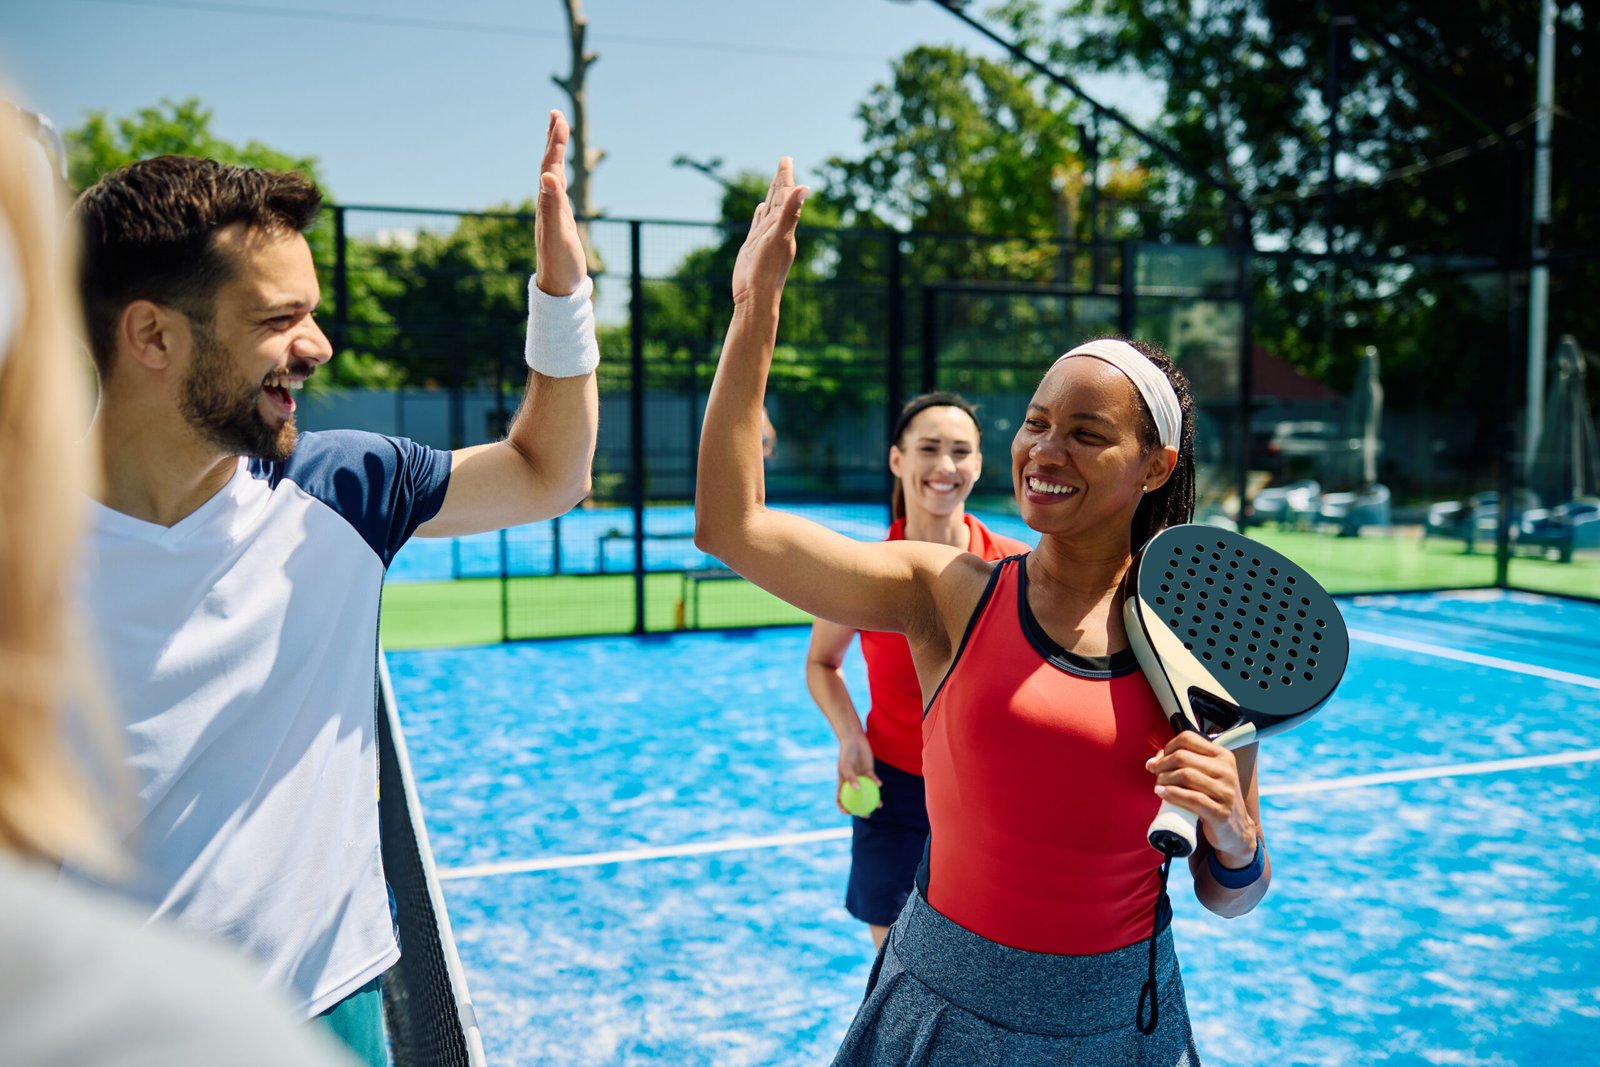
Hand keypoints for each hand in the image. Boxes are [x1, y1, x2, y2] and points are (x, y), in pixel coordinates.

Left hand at [534, 110, 586, 296]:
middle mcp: (547, 203)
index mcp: (547, 202)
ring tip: (557, 135)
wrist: (557, 287)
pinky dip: (559, 174)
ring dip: (555, 153)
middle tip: (556, 115)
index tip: (558, 117)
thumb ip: (551, 204)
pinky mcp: (559, 220)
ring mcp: (553, 211)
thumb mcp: (557, 233)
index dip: (555, 142)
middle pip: (550, 164)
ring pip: (552, 175)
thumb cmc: (559, 263)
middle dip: (554, 139)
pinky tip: (558, 175)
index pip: (551, 164)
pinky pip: (558, 190)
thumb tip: (547, 175)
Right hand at [731, 157, 808, 306]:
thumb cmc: (767, 270)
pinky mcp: (754, 246)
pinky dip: (760, 214)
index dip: (785, 177)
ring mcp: (765, 237)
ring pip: (769, 210)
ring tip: (775, 182)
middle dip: (781, 181)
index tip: (786, 158)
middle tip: (784, 161)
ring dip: (772, 195)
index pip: (785, 195)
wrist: (756, 296)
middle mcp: (776, 229)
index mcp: (784, 225)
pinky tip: (761, 208)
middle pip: (779, 200)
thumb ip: (790, 212)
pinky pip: (758, 224)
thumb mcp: (778, 237)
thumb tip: (805, 187)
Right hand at [836, 736, 880, 815]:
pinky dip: (877, 783)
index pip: (841, 799)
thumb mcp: (846, 766)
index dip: (843, 808)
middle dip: (861, 810)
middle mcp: (852, 782)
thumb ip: (851, 778)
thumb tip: (858, 791)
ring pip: (868, 792)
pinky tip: (880, 785)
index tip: (849, 813)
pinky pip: (874, 780)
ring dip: (874, 800)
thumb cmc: (847, 753)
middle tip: (867, 815)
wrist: (854, 740)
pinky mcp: (869, 772)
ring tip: (879, 805)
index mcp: (843, 783)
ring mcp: (861, 778)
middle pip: (857, 800)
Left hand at [1146, 732, 1257, 861]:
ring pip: (1185, 775)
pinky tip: (1162, 793)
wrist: (1236, 829)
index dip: (1168, 747)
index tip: (1159, 760)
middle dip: (1162, 764)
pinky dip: (1172, 794)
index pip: (1188, 739)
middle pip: (1182, 756)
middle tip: (1155, 773)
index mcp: (1223, 756)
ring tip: (1158, 785)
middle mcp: (1226, 770)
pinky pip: (1191, 798)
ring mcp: (1225, 791)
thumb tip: (1153, 761)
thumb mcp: (1208, 775)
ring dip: (1164, 779)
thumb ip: (1186, 763)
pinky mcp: (1220, 812)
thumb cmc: (1214, 798)